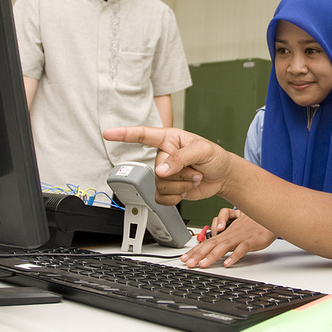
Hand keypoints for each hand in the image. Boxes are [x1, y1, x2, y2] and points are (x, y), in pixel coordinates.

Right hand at [103, 126, 234, 205]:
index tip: (108, 133)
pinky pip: (161, 198)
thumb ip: (180, 158)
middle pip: (157, 169)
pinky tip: (186, 190)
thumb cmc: (215, 157)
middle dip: (180, 173)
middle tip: (196, 170)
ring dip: (181, 185)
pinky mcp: (168, 189)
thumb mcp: (202, 151)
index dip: (124, 134)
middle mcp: (164, 155)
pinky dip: (176, 198)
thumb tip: (161, 170)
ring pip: (159, 185)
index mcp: (170, 139)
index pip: (143, 135)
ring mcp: (165, 173)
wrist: (223, 177)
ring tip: (194, 178)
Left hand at [182, 210, 276, 267]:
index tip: (184, 258)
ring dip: (212, 255)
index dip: (195, 250)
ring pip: (224, 246)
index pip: (207, 241)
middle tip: (188, 263)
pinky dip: (235, 256)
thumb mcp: (236, 223)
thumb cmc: (254, 220)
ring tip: (203, 264)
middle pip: (211, 243)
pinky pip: (242, 248)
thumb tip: (215, 232)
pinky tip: (228, 263)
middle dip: (198, 254)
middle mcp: (230, 234)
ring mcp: (240, 237)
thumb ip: (225, 227)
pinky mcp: (252, 240)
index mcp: (226, 232)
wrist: (271, 213)